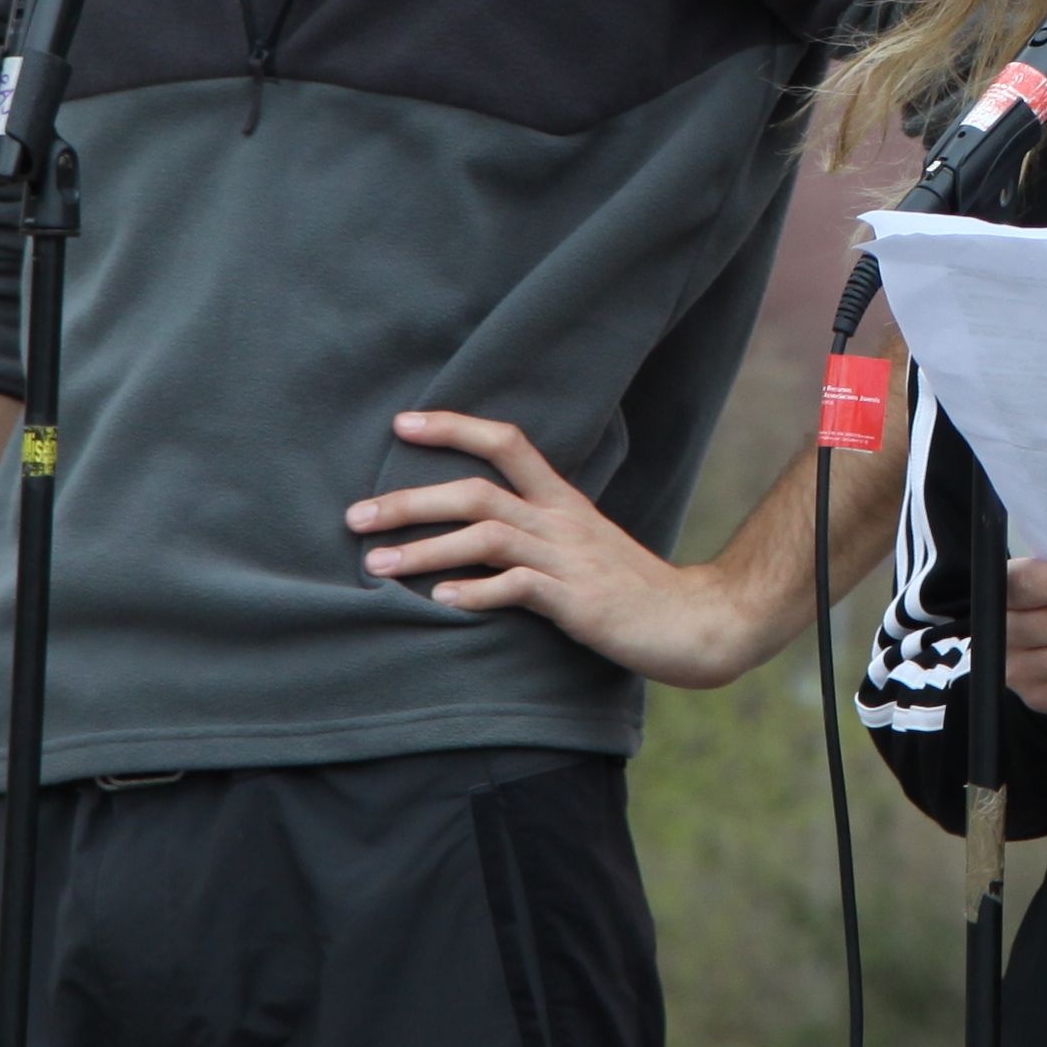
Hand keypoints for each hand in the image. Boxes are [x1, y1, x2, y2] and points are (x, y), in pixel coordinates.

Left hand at [351, 410, 739, 686]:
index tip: (401, 424)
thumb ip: (533, 532)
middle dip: (409, 502)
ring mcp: (568, 559)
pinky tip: (439, 601)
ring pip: (486, 536)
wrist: (691, 622)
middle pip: (476, 492)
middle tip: (355, 518)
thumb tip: (470, 533)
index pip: (507, 442)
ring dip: (423, 550)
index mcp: (562, 500)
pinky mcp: (576, 600)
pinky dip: (474, 592)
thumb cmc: (628, 588)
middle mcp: (561, 521)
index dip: (454, 427)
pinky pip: (517, 588)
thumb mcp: (580, 545)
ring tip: (376, 566)